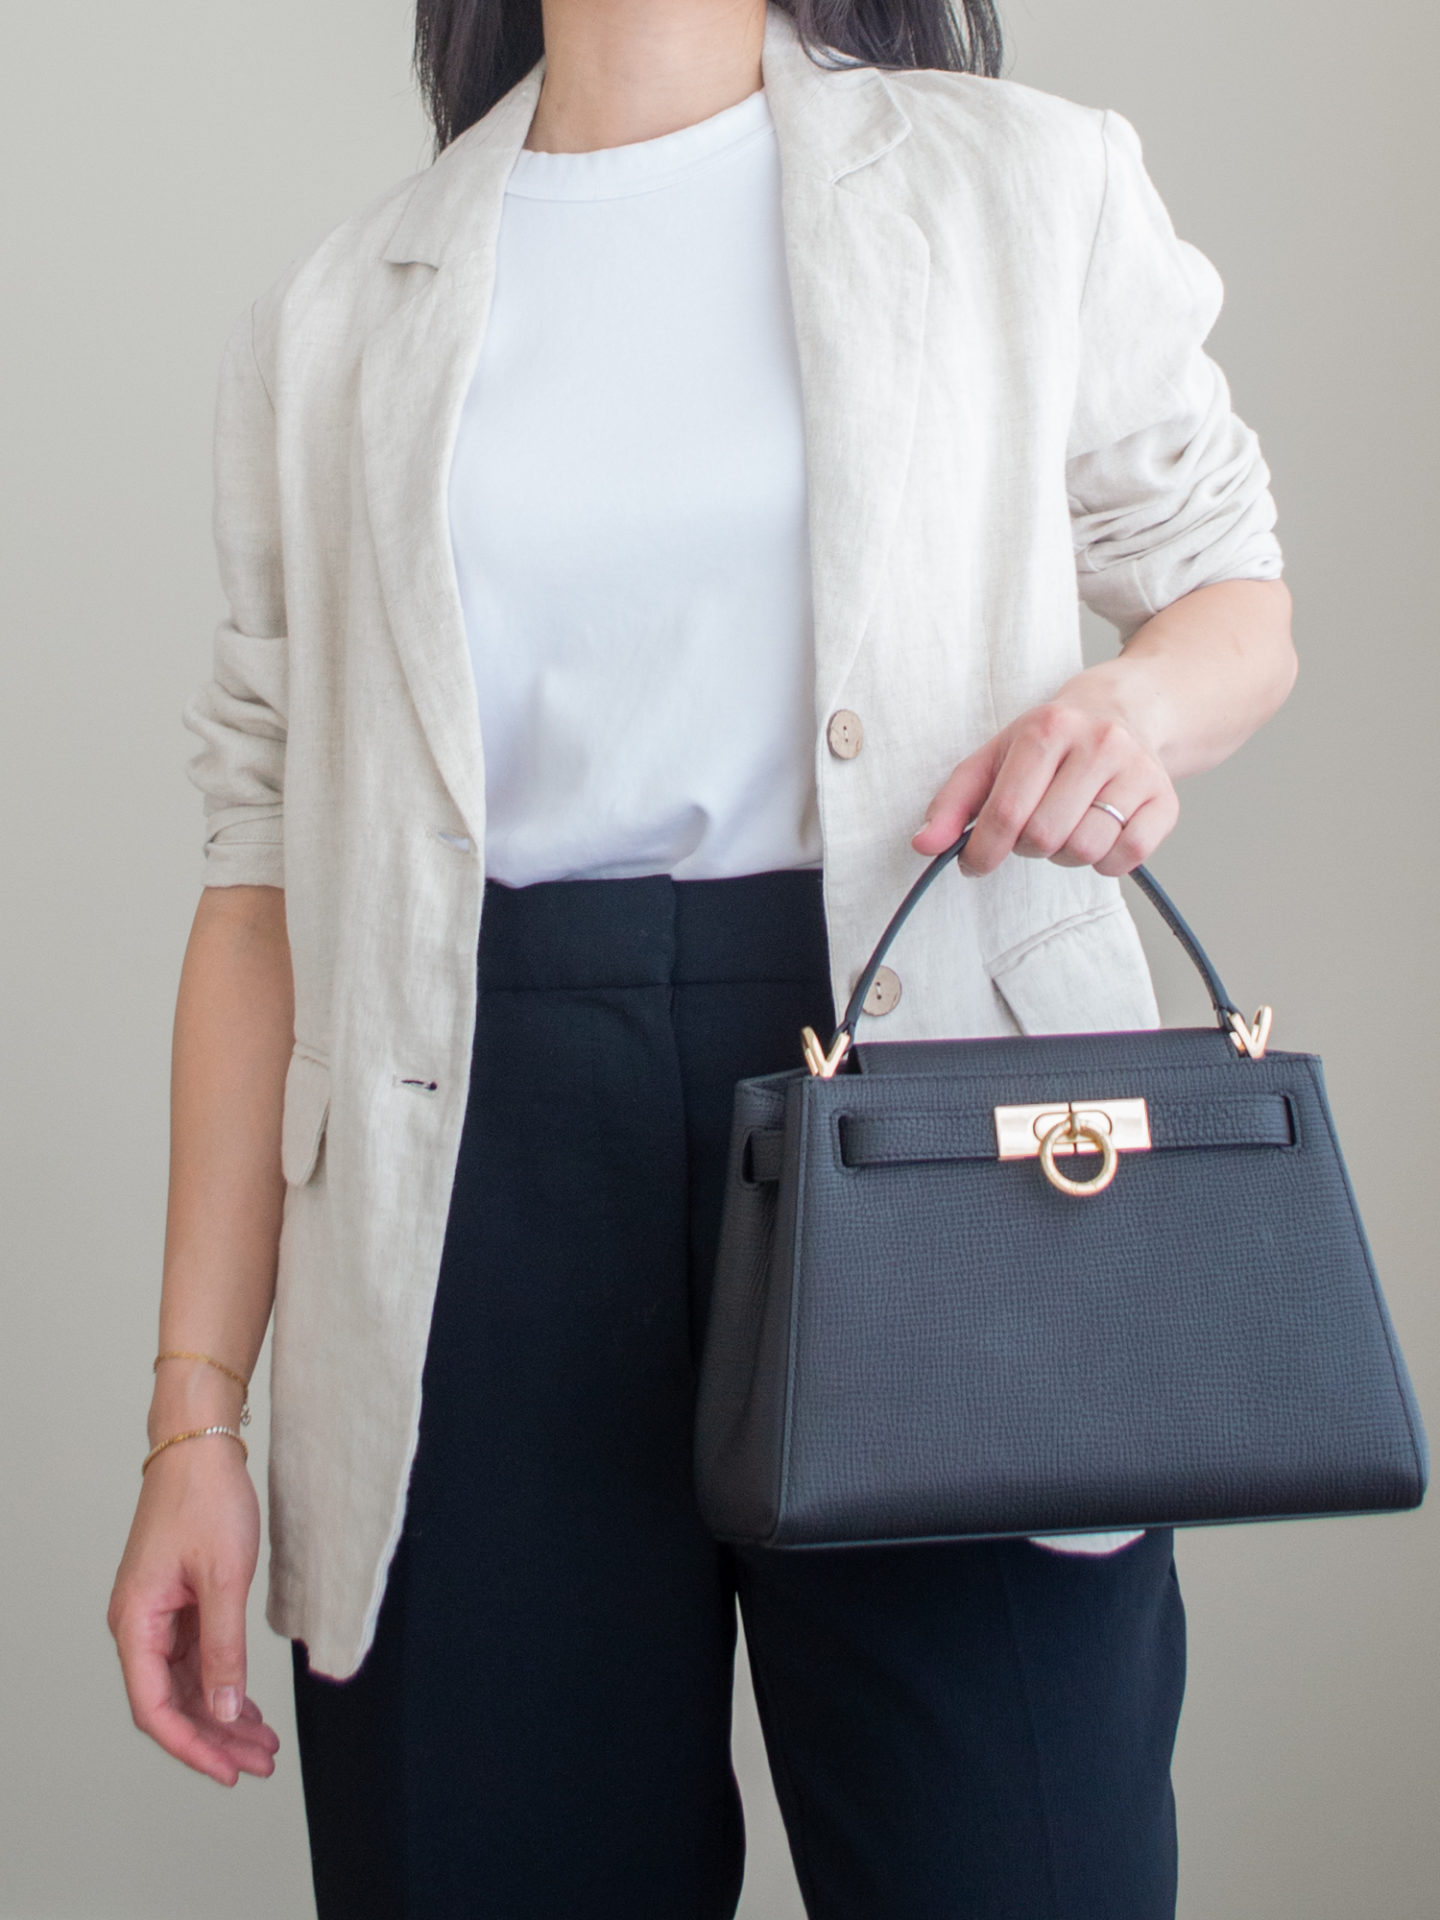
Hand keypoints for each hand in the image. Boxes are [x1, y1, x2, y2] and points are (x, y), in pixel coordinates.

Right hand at [108, 1440, 278, 1785]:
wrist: (200, 1446)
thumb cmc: (205, 1499)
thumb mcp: (223, 1578)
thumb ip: (223, 1648)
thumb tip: (222, 1710)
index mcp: (135, 1622)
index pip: (155, 1707)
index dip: (191, 1746)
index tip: (229, 1771)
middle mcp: (139, 1624)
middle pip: (172, 1702)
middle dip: (215, 1738)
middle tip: (261, 1763)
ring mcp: (158, 1614)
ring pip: (186, 1683)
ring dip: (222, 1715)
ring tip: (263, 1743)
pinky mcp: (178, 1601)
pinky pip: (196, 1657)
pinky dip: (222, 1682)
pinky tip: (247, 1705)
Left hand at [910, 685, 1178, 878]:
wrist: (1124, 710)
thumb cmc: (1050, 743)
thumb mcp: (993, 759)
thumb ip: (951, 804)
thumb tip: (923, 846)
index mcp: (1048, 729)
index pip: (1007, 812)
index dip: (984, 851)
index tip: (975, 863)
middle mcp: (1098, 743)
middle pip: (1046, 836)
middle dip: (1028, 847)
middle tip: (1032, 831)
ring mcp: (1137, 769)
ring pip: (1086, 849)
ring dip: (1064, 856)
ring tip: (1065, 829)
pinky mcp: (1166, 798)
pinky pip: (1129, 856)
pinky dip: (1105, 862)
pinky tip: (1098, 836)